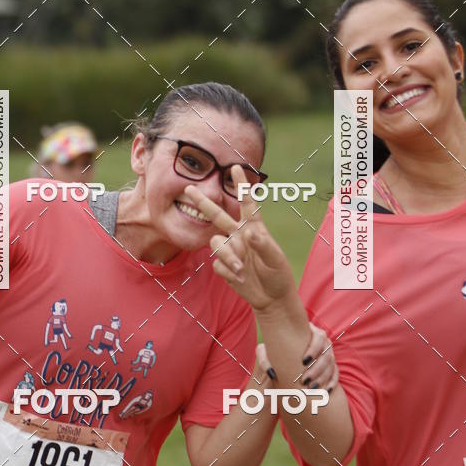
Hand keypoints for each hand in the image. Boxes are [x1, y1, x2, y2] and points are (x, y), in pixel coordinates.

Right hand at [183, 164, 294, 313]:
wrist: (271, 297)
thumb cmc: (277, 274)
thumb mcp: (275, 259)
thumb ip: (263, 245)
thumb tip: (249, 232)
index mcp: (254, 228)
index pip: (246, 203)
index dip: (241, 186)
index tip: (236, 167)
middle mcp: (239, 235)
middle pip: (217, 216)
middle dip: (203, 203)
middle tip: (188, 189)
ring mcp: (230, 250)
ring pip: (216, 243)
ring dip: (228, 256)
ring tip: (242, 269)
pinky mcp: (223, 265)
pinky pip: (218, 264)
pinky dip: (229, 271)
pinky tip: (240, 278)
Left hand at [256, 323, 338, 391]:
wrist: (281, 356)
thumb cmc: (273, 351)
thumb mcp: (267, 352)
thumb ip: (265, 359)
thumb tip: (272, 373)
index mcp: (310, 331)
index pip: (319, 336)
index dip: (314, 348)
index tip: (304, 361)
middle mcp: (322, 341)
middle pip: (327, 353)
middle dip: (317, 368)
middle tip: (305, 380)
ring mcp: (328, 352)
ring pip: (331, 364)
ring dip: (323, 377)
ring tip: (312, 388)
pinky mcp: (330, 365)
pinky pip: (335, 373)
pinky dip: (332, 382)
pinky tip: (326, 391)